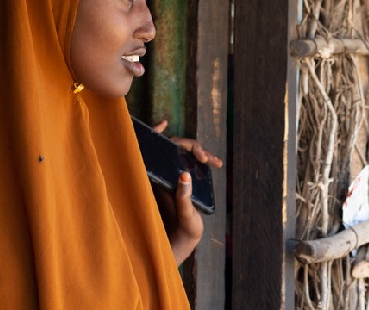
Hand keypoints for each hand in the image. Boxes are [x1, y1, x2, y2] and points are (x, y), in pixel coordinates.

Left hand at [152, 120, 222, 265]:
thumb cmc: (178, 232)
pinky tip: (213, 162)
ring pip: (184, 156)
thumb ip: (183, 197)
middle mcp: (163, 175)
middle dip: (191, 146)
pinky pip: (191, 164)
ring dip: (199, 152)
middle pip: (174, 149)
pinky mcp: (183, 182)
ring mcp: (173, 177)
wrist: (180, 245)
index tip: (164, 124)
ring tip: (213, 161)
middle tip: (203, 158)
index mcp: (157, 180)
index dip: (157, 134)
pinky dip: (202, 159)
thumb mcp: (182, 216)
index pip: (155, 151)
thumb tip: (186, 175)